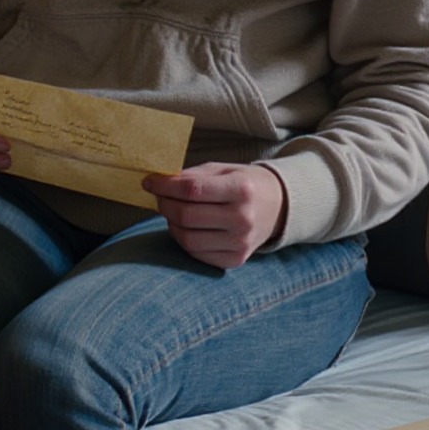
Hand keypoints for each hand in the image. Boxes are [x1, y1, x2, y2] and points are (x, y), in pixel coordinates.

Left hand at [145, 162, 288, 268]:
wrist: (278, 207)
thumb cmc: (246, 184)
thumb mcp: (225, 170)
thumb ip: (193, 175)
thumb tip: (160, 182)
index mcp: (241, 189)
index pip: (191, 189)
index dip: (164, 186)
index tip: (149, 182)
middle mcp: (243, 218)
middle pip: (186, 215)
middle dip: (164, 204)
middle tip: (160, 196)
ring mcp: (240, 243)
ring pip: (187, 239)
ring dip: (171, 223)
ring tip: (173, 211)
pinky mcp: (236, 260)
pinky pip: (196, 253)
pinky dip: (184, 240)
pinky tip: (187, 227)